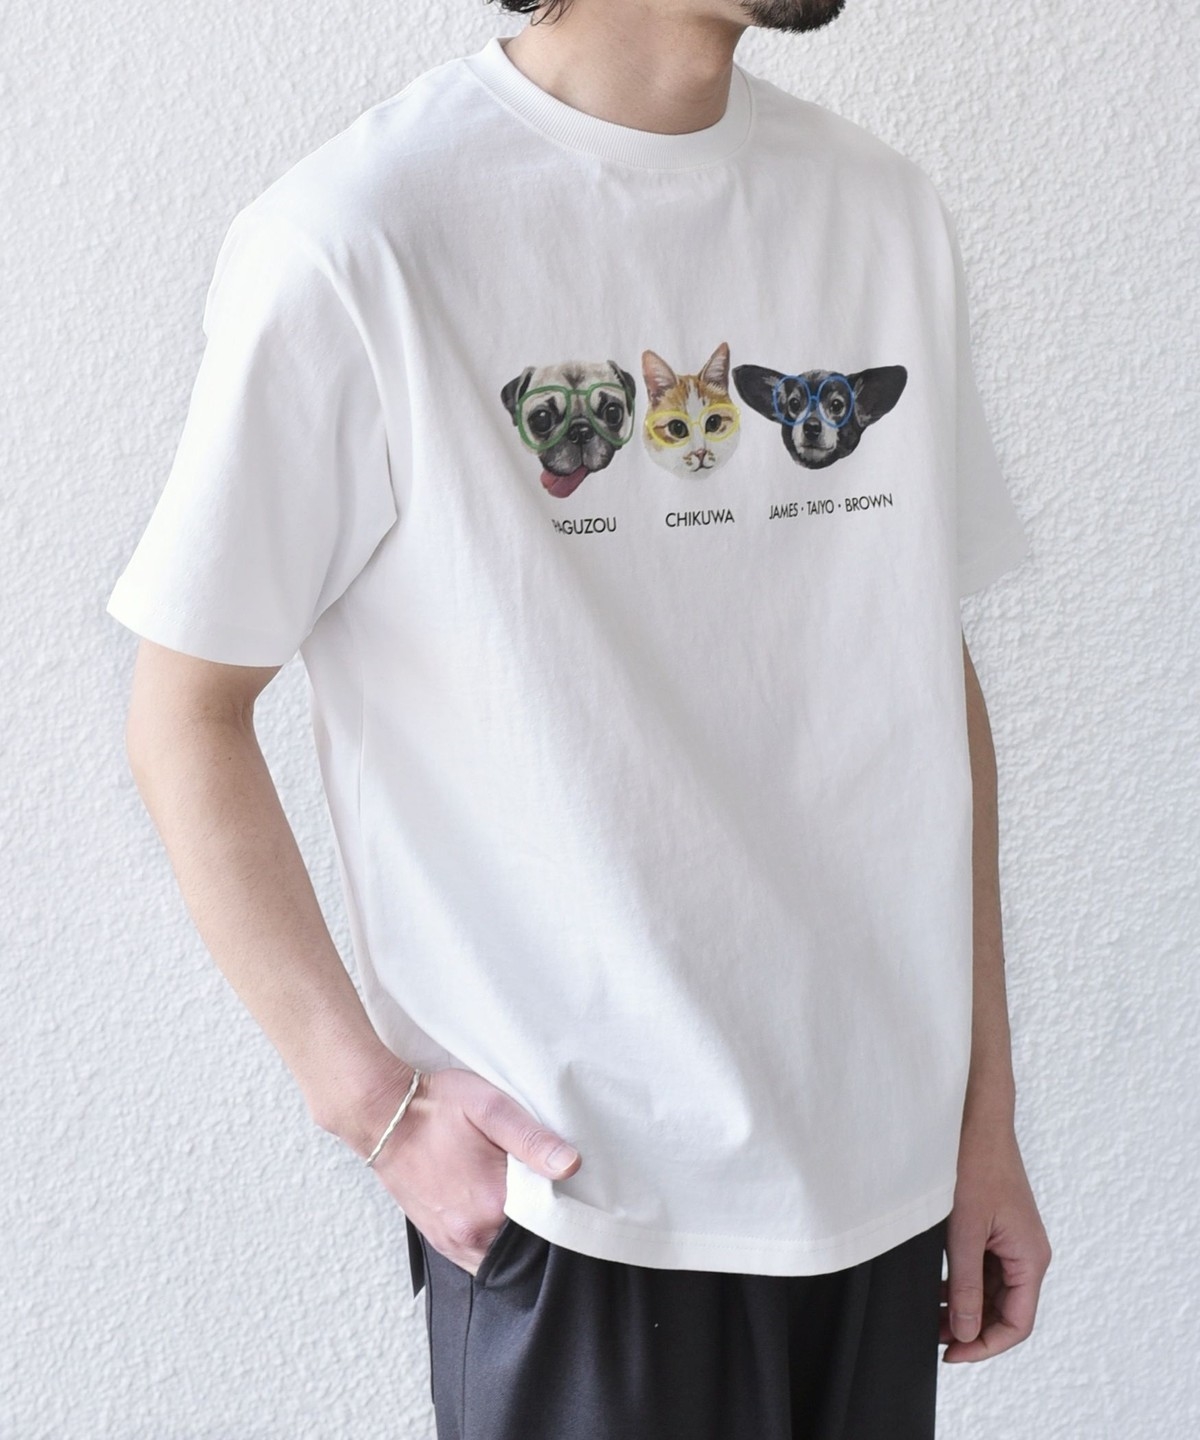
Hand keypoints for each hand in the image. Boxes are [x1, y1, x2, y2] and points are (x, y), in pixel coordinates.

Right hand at [344, 1062, 580, 1276]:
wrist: (385, 1117)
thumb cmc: (438, 1107)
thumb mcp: (491, 1107)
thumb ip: (532, 1139)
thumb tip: (572, 1165)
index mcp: (493, 1202)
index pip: (551, 1221)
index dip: (563, 1203)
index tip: (565, 1183)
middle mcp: (474, 1234)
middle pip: (529, 1243)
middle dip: (542, 1222)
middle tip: (540, 1187)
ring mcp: (455, 1243)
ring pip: (505, 1255)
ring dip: (518, 1234)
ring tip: (519, 1199)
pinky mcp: (441, 1243)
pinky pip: (480, 1259)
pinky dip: (496, 1243)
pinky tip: (498, 1214)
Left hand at [941, 1117, 1051, 1362]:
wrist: (976, 1118)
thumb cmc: (975, 1163)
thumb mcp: (965, 1230)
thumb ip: (967, 1284)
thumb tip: (967, 1332)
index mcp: (1030, 1258)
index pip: (1016, 1323)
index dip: (985, 1345)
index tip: (951, 1354)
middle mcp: (1027, 1254)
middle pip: (1006, 1311)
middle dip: (972, 1330)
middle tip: (934, 1338)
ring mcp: (1012, 1242)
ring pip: (993, 1292)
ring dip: (966, 1308)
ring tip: (931, 1318)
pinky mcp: (997, 1229)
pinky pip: (985, 1269)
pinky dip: (964, 1284)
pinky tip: (938, 1290)